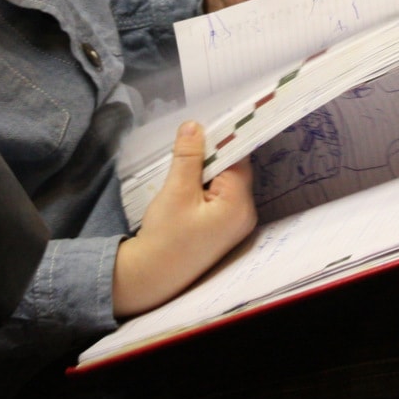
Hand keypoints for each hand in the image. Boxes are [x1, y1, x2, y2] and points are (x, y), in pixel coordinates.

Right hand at [112, 120, 256, 317]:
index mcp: (239, 204)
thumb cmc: (165, 237)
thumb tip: (195, 126)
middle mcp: (245, 214)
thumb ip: (188, 156)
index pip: (238, 158)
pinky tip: (186, 184)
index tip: (203, 124)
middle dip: (211, 154)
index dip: (221, 139)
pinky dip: (204, 185)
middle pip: (234, 169)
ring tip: (183, 163)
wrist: (153, 275)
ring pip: (225, 181)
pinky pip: (220, 196)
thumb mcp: (176, 190)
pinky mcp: (223, 228)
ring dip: (205, 170)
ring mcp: (236, 223)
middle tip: (187, 142)